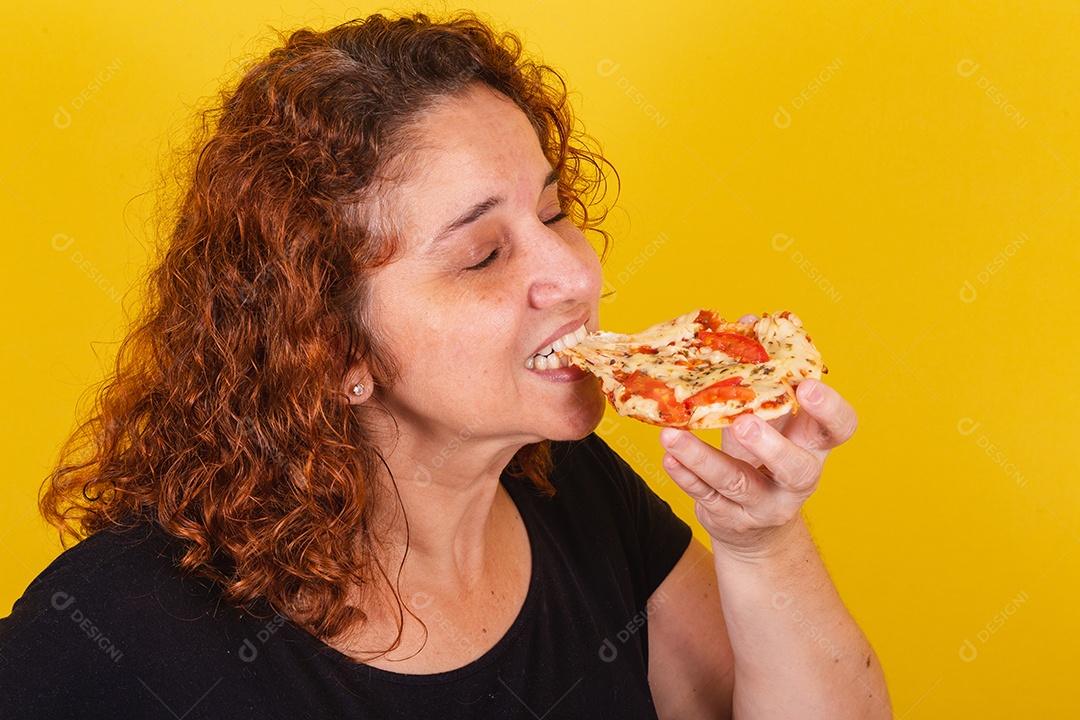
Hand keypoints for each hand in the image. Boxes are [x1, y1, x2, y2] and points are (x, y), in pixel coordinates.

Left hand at [659, 377, 857, 557]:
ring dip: (703, 459)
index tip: (807, 386)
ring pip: (738, 484)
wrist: (758, 527)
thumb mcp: (772, 418)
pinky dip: (686, 476)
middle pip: (796, 468)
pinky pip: (707, 497)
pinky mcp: (731, 518)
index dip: (830, 409)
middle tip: (744, 423)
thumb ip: (761, 375)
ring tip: (673, 436)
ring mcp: (765, 504)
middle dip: (771, 447)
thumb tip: (745, 320)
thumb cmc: (765, 455)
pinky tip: (669, 458)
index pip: (840, 428)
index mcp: (813, 444)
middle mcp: (797, 479)